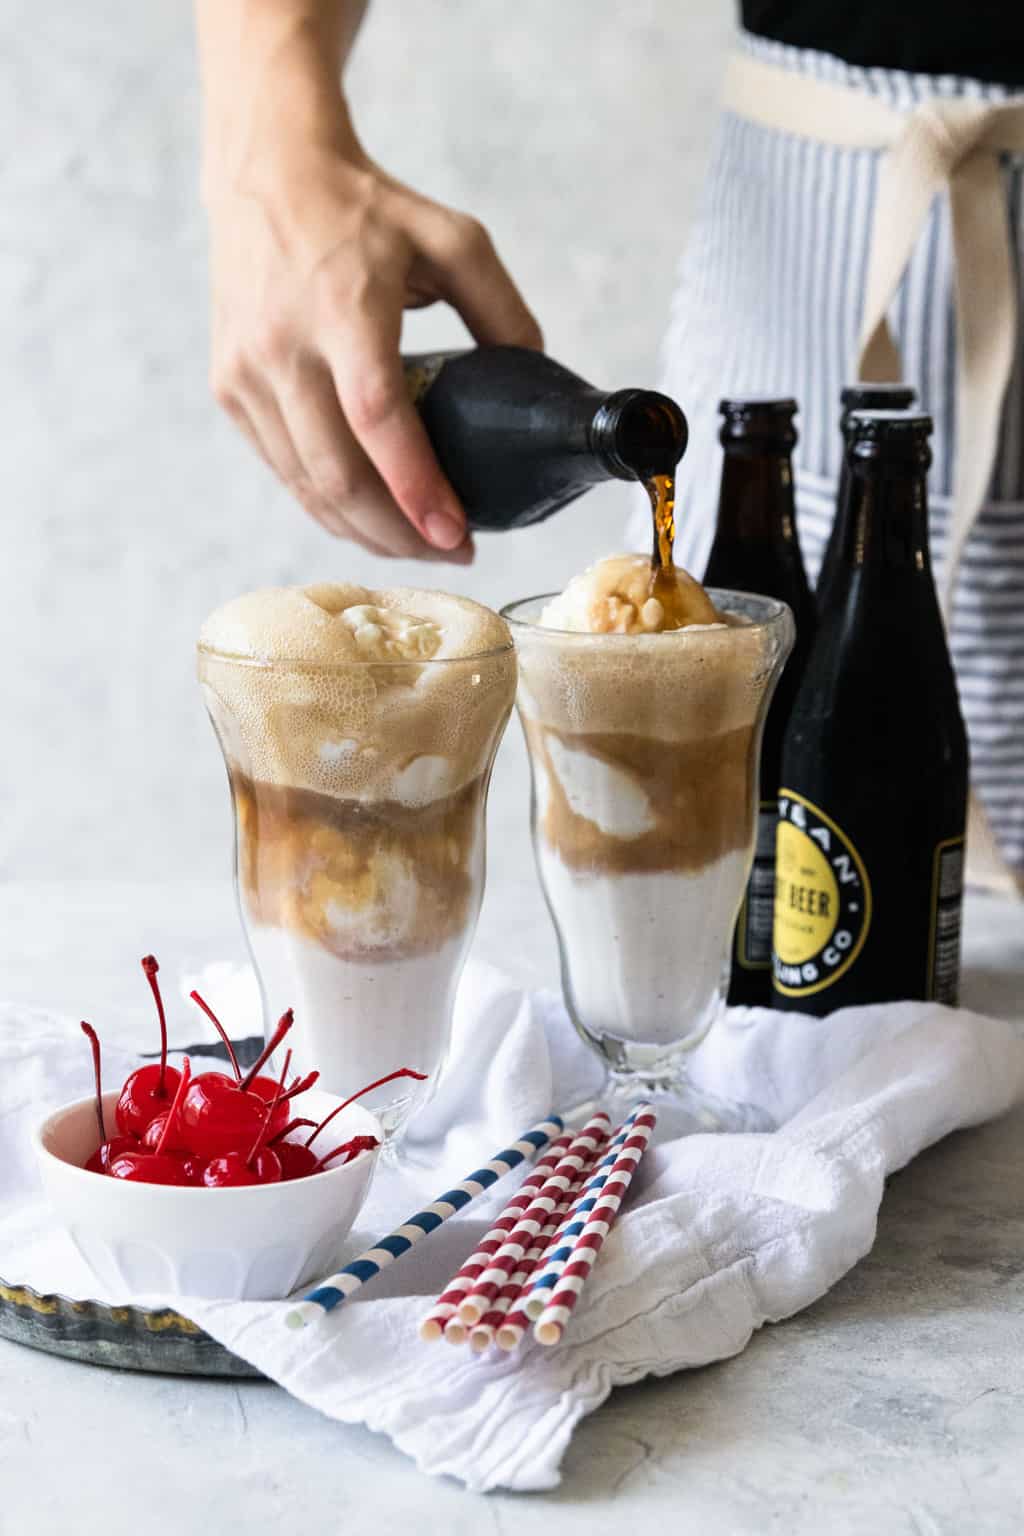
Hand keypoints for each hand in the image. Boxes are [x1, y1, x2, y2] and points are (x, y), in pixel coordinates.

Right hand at [203, 118, 542, 559]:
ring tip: (418, 543)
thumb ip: (502, 308)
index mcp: (342, 308)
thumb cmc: (365, 208)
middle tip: (452, 550)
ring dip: (365, 531)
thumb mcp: (452, 238)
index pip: (377, 419)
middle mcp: (283, 347)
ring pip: (306, 487)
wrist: (265, 172)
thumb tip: (537, 378)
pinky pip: (284, 470)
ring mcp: (246, 373)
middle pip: (338, 474)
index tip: (458, 533)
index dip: (417, 487)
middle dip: (399, 533)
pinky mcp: (229, 388)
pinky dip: (328, 506)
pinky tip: (371, 516)